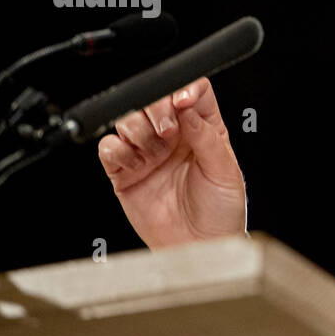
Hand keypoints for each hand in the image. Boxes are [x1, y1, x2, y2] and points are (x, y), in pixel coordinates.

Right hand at [97, 77, 246, 248]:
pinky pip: (109, 148)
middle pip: (154, 99)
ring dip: (137, 129)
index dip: (184, 89)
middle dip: (156, 108)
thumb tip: (188, 109)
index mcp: (203, 129)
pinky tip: (134, 163)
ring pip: (127, 119)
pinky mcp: (124, 171)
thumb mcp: (225, 172)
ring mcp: (147, 152)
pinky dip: (116, 150)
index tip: (182, 102)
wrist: (201, 246)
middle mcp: (173, 136)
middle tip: (168, 131)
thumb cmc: (220, 212)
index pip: (192, 93)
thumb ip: (207, 138)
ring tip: (154, 151)